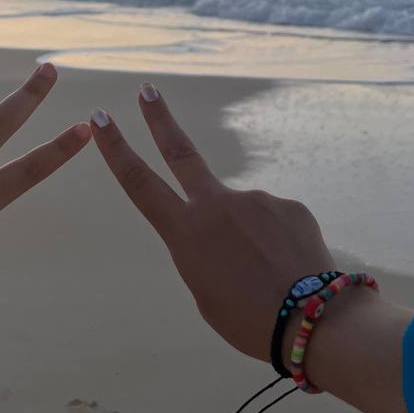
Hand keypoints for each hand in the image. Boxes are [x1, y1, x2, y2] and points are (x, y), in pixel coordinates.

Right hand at [90, 86, 412, 412]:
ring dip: (249, 238)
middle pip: (181, 152)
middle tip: (148, 91)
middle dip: (160, 119)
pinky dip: (277, 244)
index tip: (101, 117)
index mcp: (186, 232)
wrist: (312, 320)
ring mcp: (255, 200)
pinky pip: (275, 223)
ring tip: (268, 276)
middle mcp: (217, 205)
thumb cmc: (246, 320)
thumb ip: (203, 253)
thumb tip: (224, 231)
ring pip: (243, 215)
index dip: (116, 149)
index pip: (139, 182)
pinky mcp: (289, 206)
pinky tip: (289, 269)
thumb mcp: (205, 292)